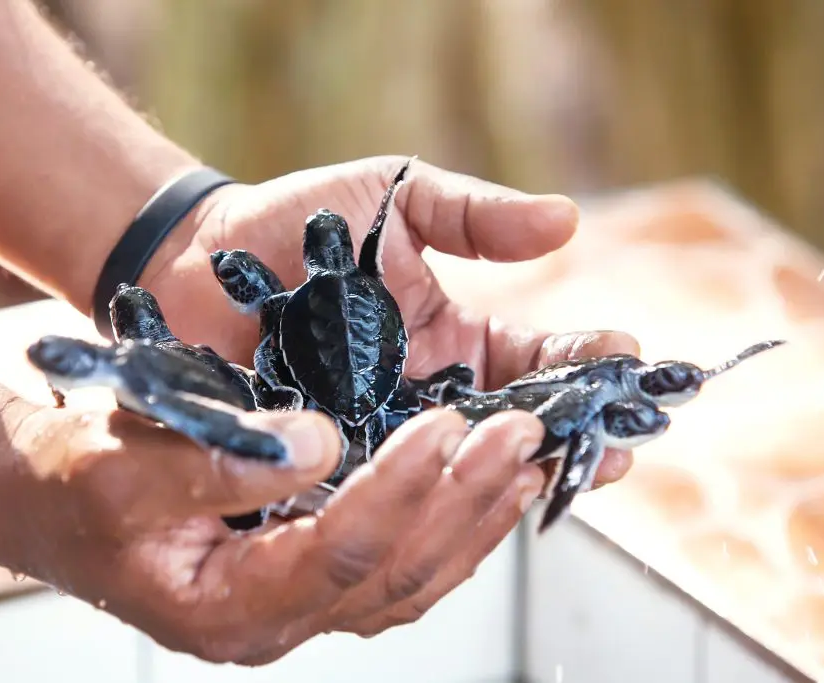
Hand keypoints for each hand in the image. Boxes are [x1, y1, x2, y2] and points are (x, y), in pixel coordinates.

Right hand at [10, 398, 547, 664]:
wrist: (39, 492)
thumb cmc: (67, 481)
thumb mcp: (122, 467)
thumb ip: (217, 462)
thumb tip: (322, 445)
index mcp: (225, 604)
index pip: (338, 554)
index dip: (398, 489)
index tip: (445, 425)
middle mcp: (271, 618)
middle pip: (394, 575)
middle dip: (466, 502)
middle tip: (523, 437)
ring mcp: (293, 601)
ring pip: (408, 577)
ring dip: (474, 516)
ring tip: (527, 460)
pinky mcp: (304, 570)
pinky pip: (396, 562)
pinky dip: (448, 522)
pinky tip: (482, 484)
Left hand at [144, 155, 638, 485]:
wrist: (197, 253)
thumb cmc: (297, 222)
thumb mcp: (396, 199)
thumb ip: (473, 217)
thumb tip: (567, 222)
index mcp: (453, 340)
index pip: (536, 361)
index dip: (585, 365)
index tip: (627, 365)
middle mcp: (425, 399)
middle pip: (512, 430)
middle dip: (569, 437)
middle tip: (618, 447)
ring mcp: (376, 435)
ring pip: (453, 472)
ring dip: (506, 476)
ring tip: (555, 473)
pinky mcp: (322, 460)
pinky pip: (376, 488)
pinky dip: (417, 498)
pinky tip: (453, 501)